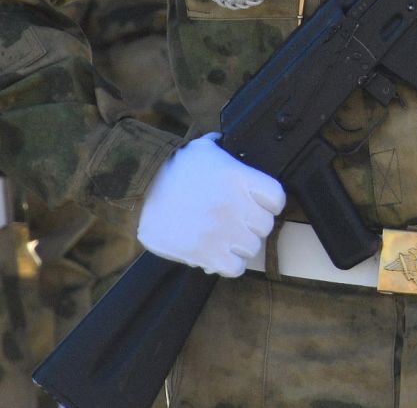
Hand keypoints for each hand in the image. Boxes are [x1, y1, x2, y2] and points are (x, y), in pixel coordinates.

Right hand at [136, 133, 285, 277]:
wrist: (139, 187)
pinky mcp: (202, 252)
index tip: (261, 205)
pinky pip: (234, 267)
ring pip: (252, 248)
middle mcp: (233, 204)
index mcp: (238, 177)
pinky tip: (219, 254)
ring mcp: (219, 230)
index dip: (271, 203)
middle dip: (252, 224)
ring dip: (240, 245)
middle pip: (265, 225)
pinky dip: (230, 264)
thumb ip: (229, 152)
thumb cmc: (173, 168)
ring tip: (226, 237)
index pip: (277, 198)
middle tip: (238, 221)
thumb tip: (238, 150)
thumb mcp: (206, 149)